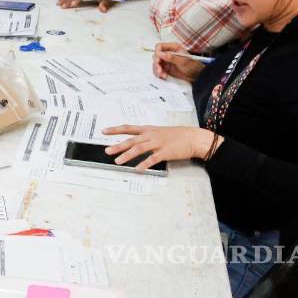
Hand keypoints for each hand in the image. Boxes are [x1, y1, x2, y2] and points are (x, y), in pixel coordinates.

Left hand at [102, 125, 216, 170]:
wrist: (194, 138)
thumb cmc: (177, 135)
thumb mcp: (159, 132)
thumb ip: (147, 136)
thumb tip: (135, 141)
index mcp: (148, 130)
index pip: (128, 128)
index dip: (115, 129)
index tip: (104, 131)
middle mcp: (151, 135)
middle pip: (131, 140)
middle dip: (118, 145)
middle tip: (107, 151)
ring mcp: (158, 143)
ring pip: (139, 148)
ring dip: (127, 155)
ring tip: (118, 161)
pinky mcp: (166, 152)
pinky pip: (153, 158)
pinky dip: (144, 164)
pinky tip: (138, 169)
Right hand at [152, 42, 205, 81]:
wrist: (196, 75)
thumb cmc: (193, 66)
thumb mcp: (183, 61)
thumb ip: (171, 57)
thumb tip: (161, 54)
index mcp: (173, 48)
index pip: (160, 46)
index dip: (157, 52)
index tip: (158, 59)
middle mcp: (168, 53)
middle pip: (156, 55)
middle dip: (156, 63)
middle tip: (159, 69)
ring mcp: (166, 61)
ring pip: (156, 63)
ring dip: (157, 69)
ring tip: (162, 74)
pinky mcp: (165, 68)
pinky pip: (158, 69)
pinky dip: (159, 73)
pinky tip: (164, 76)